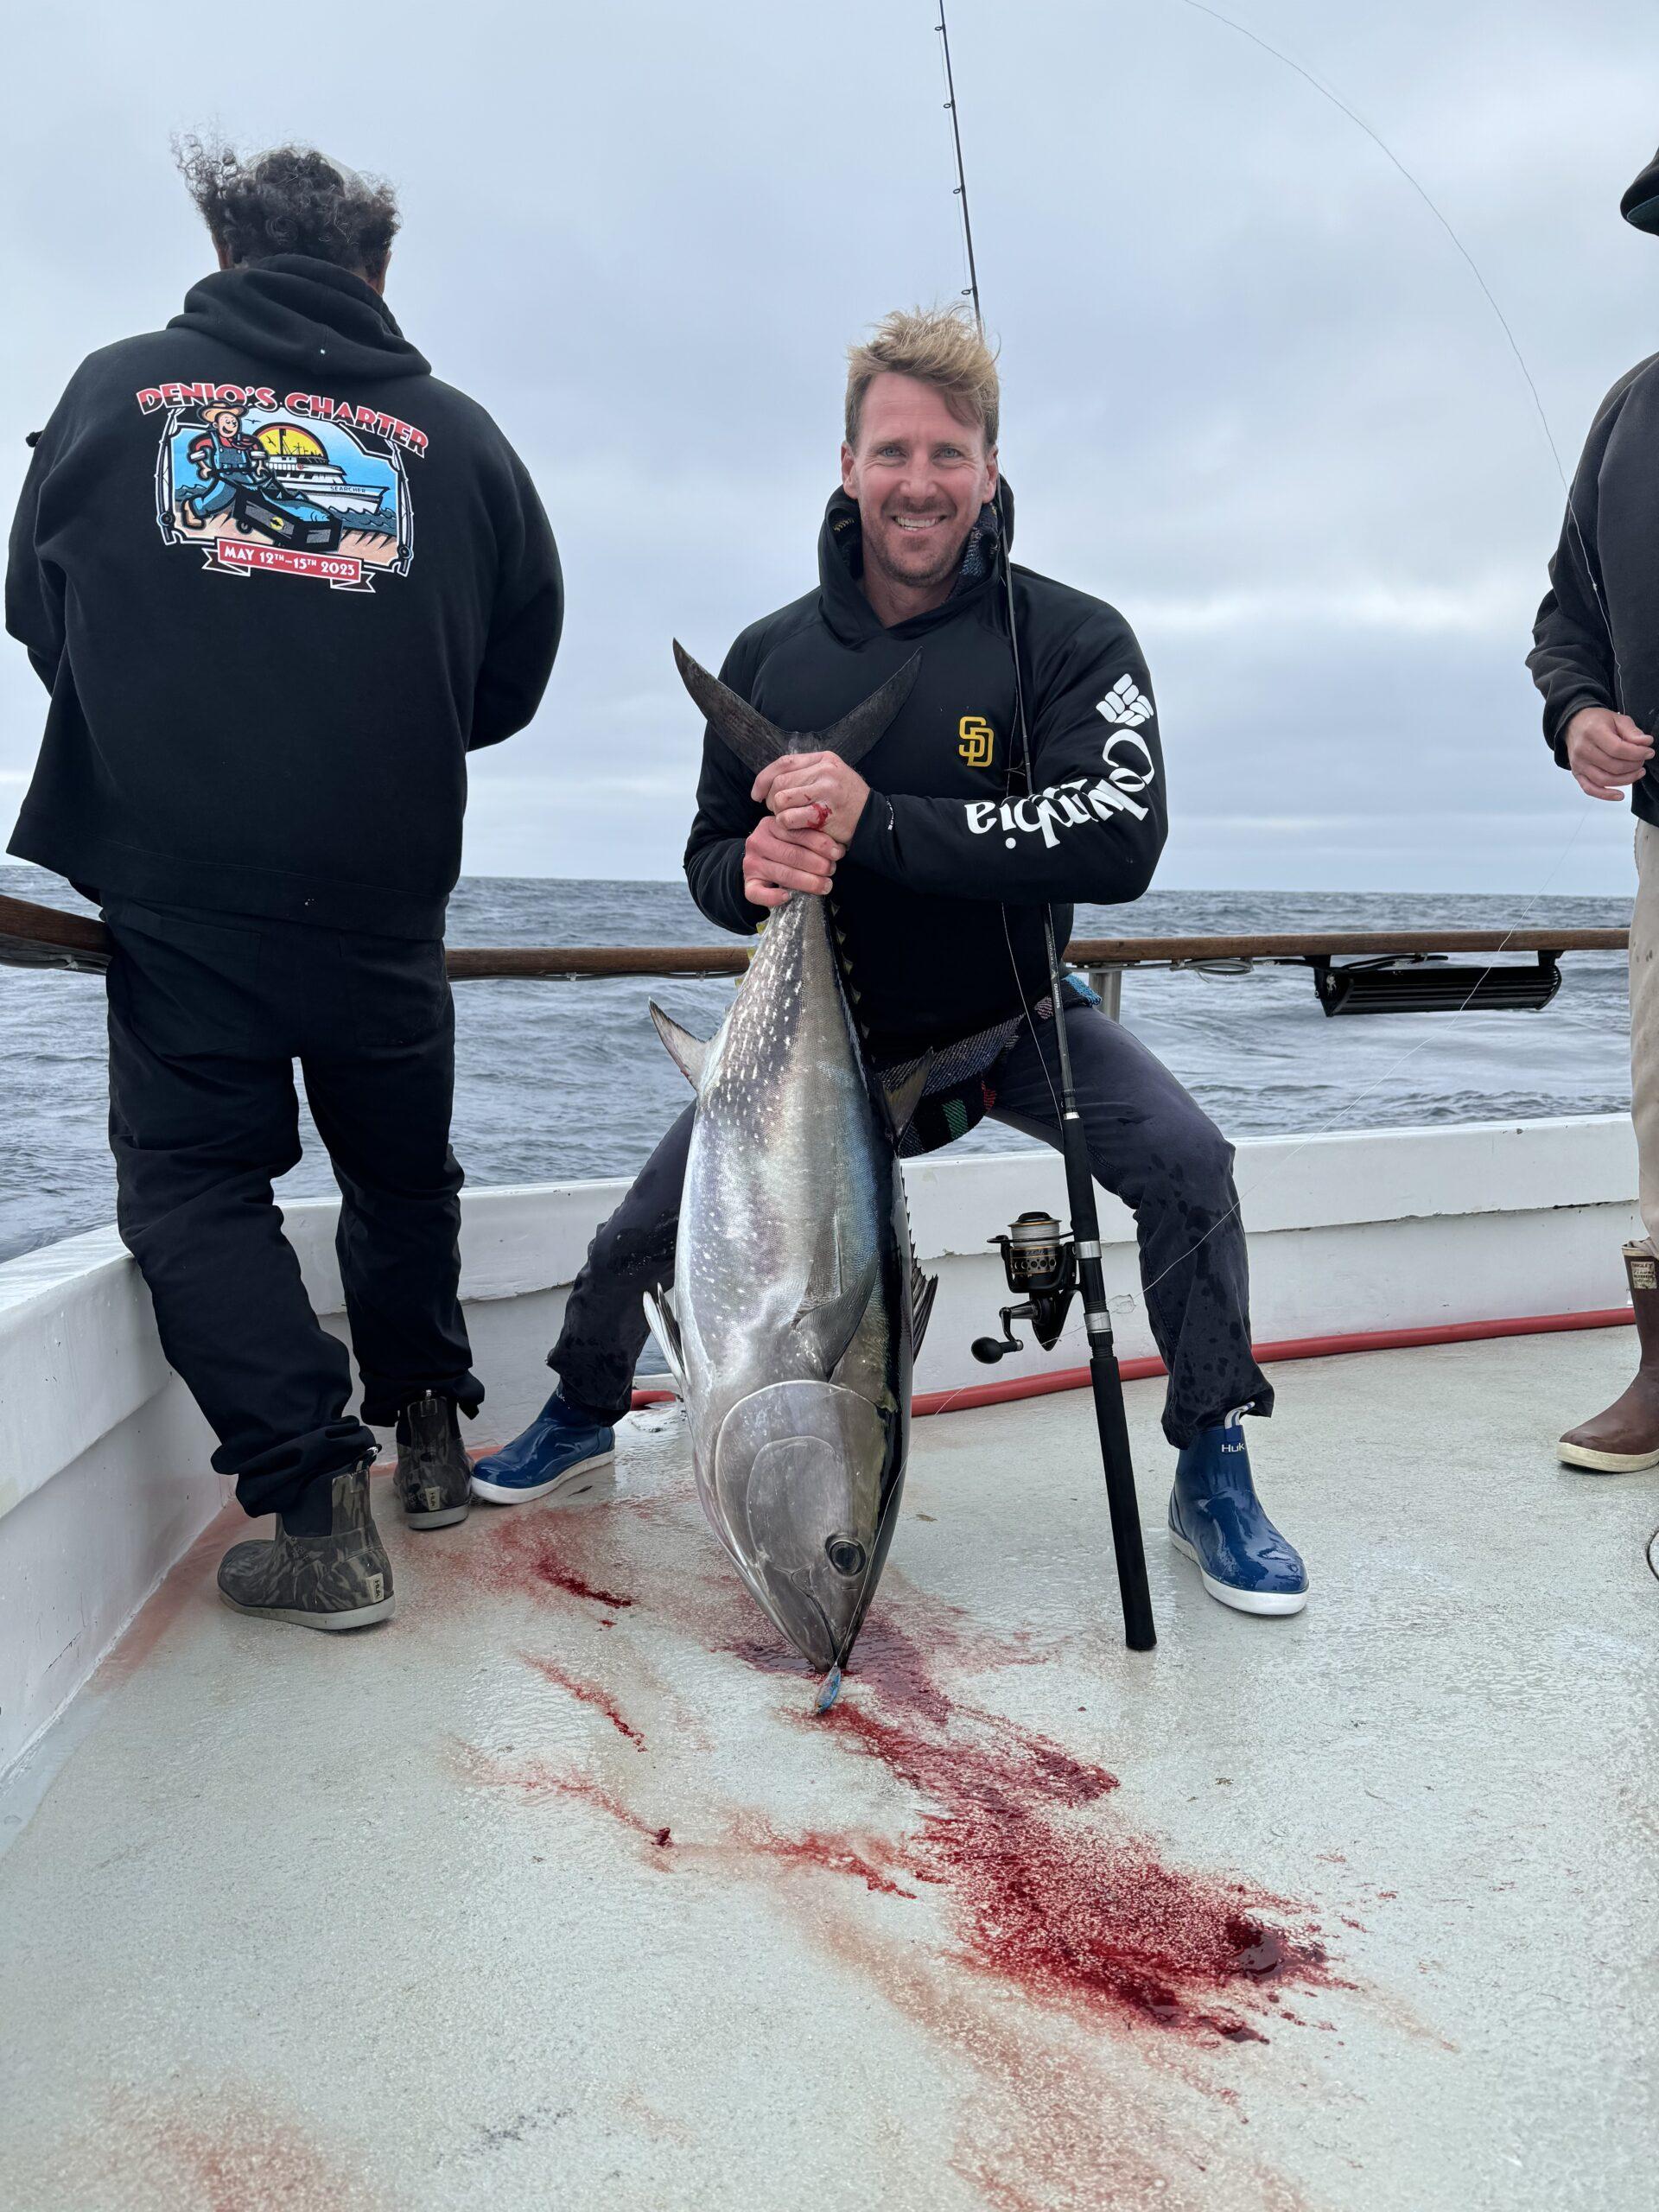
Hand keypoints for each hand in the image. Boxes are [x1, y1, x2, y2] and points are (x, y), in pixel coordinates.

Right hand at [742, 815, 844, 909]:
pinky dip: (772, 897)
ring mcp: (751, 863)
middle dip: (817, 864)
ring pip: (783, 874)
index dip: (821, 844)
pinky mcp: (748, 883)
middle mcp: (757, 842)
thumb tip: (837, 849)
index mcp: (770, 825)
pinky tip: (787, 897)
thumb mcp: (793, 835)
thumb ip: (809, 836)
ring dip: (808, 882)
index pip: (798, 833)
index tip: (837, 853)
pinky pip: (757, 894)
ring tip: (825, 886)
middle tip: (831, 870)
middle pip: (792, 855)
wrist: (760, 861)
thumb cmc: (785, 847)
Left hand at [752, 750, 870, 843]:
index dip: (764, 778)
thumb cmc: (847, 802)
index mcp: (824, 758)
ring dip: (779, 814)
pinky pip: (789, 818)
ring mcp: (826, 790)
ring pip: (781, 799)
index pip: (784, 762)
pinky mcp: (825, 812)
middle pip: (780, 782)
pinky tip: (797, 828)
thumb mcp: (830, 777)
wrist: (874, 821)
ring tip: (789, 819)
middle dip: (771, 800)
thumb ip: (805, 773)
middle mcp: (825, 770)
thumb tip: (770, 780)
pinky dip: (787, 825)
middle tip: (778, 812)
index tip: (756, 793)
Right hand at [1565, 706, 1652, 799]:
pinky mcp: (1577, 774)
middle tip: (1642, 761)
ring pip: (1605, 780)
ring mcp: (1579, 764)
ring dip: (1626, 780)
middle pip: (1613, 766)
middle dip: (1634, 766)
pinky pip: (1590, 789)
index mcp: (1593, 732)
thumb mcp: (1617, 719)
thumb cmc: (1597, 721)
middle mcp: (1583, 750)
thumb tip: (1646, 743)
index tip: (1648, 752)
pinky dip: (1605, 795)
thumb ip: (1632, 731)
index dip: (1637, 753)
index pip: (1618, 749)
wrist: (1575, 725)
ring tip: (1637, 773)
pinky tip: (1619, 795)